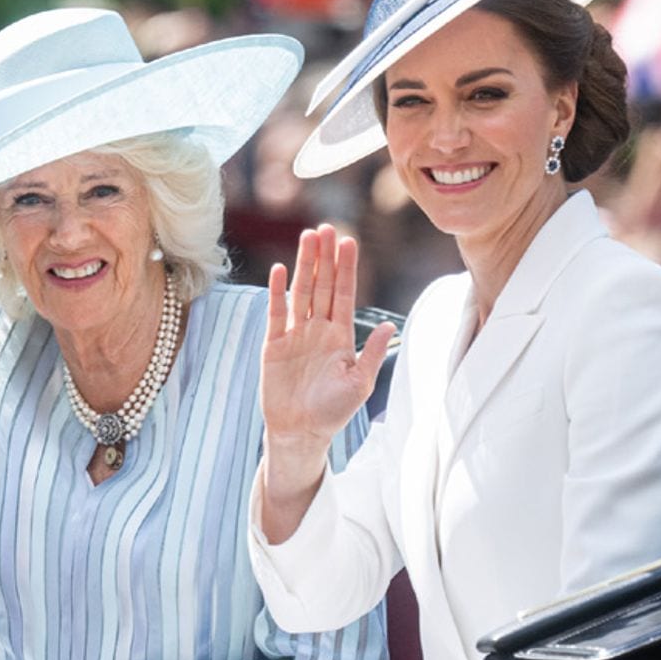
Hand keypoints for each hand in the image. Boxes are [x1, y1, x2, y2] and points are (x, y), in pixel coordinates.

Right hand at [261, 225, 395, 501]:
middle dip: (325, 257)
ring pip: (300, 292)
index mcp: (340, 335)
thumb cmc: (333, 411)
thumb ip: (371, 353)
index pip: (344, 293)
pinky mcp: (273, 345)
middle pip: (322, 285)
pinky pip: (276, 313)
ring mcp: (294, 334)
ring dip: (304, 265)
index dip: (346, 268)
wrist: (300, 431)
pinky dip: (277, 291)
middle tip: (326, 228)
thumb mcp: (360, 383)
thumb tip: (387, 324)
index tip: (349, 241)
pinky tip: (281, 270)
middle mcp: (318, 329)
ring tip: (308, 238)